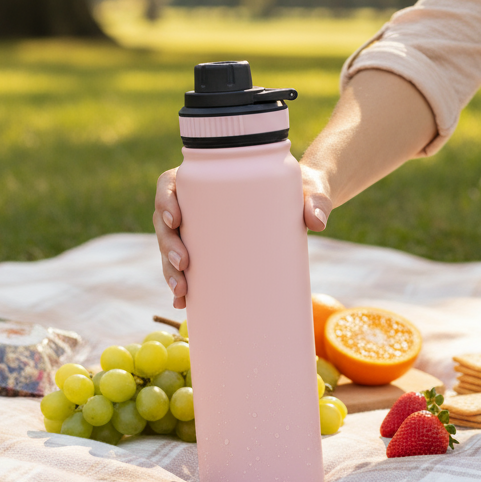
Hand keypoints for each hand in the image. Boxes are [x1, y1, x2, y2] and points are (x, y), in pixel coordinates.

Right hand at [153, 163, 333, 309]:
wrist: (309, 199)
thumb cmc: (302, 187)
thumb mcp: (309, 189)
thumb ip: (315, 200)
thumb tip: (315, 222)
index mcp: (208, 177)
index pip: (171, 183)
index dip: (164, 200)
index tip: (174, 218)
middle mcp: (198, 201)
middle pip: (166, 221)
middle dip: (168, 245)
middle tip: (184, 264)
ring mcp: (202, 227)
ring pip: (171, 246)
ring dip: (169, 270)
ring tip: (182, 292)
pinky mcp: (212, 249)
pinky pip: (187, 265)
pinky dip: (183, 284)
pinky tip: (183, 303)